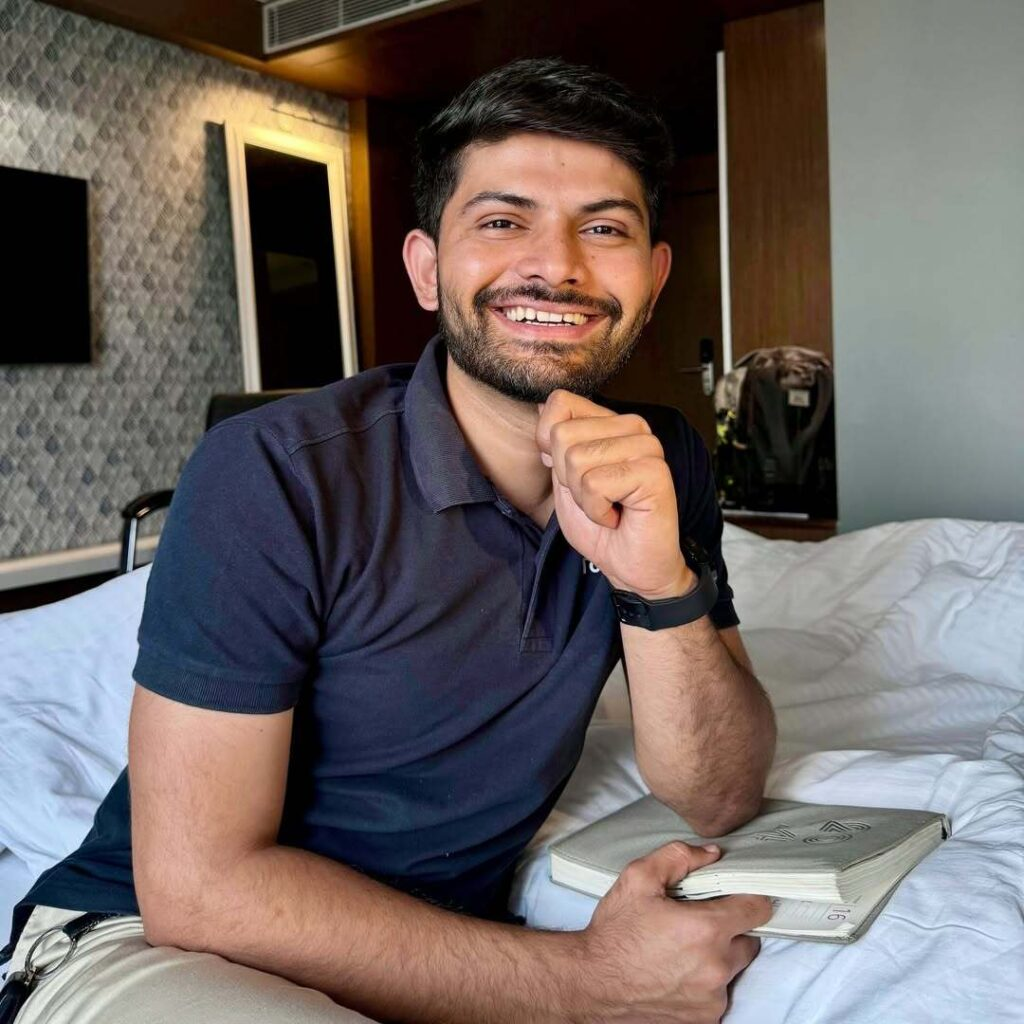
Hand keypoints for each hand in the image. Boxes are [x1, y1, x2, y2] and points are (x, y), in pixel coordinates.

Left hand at [536, 390, 692, 598]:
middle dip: (567, 478)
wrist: (630, 567)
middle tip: (597, 498)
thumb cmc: (601, 527)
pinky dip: (597, 510)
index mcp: (612, 423)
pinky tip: (619, 516)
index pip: (560, 403)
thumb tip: (541, 404)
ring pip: (577, 459)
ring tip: (609, 507)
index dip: (551, 445)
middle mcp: (633, 427)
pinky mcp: (654, 472)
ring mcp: (646, 447)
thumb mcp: (564, 480)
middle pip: (563, 435)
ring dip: (583, 497)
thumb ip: (555, 445)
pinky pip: (595, 484)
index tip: (574, 477)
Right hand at [579, 842, 771, 1023]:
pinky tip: (677, 972)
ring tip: (682, 949)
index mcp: (706, 929)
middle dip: (729, 928)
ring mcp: (712, 999)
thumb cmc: (615, 932)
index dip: (749, 897)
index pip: (757, 909)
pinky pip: (718, 994)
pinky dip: (705, 983)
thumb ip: (678, 857)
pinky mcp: (704, 1019)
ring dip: (717, 957)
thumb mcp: (638, 879)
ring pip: (733, 968)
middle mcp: (716, 967)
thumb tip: (711, 854)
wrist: (592, 984)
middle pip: (748, 940)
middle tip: (697, 922)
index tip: (736, 895)